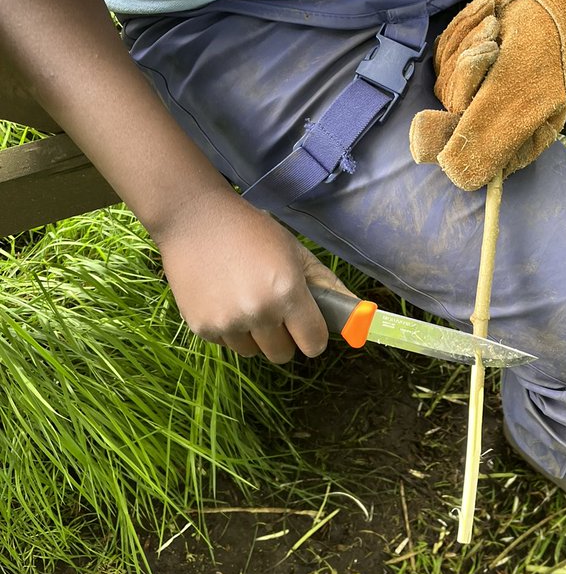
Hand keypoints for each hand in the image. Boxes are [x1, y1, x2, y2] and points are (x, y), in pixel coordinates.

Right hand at [154, 187, 348, 361]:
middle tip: (276, 311)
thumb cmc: (252, 231)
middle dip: (285, 338)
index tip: (308, 327)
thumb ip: (326, 286)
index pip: (313, 343)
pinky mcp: (201, 327)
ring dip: (255, 336)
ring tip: (246, 301)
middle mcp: (258, 312)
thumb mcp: (294, 252)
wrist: (195, 219)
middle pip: (283, 354)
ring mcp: (228, 322)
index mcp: (287, 291)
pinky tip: (224, 299)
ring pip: (254, 352)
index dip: (313, 336)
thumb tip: (361, 317)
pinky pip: (227, 344)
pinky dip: (230, 330)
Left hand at [409, 0, 565, 189]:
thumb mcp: (517, 92)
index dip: (466, 123)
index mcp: (523, 140)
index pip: (474, 158)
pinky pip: (443, 58)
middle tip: (493, 46)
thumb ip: (484, 136)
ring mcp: (480, 95)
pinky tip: (487, 16)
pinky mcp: (464, 67)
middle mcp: (499, 123)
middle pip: (452, 118)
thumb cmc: (541, 40)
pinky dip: (462, 30)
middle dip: (468, 72)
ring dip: (467, 44)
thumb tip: (452, 174)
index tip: (480, 85)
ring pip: (445, 84)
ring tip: (495, 25)